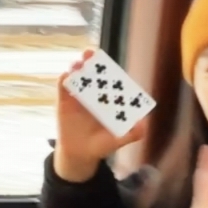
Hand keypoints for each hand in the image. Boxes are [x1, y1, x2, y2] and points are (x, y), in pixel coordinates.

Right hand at [53, 51, 149, 181]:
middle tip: (91, 53)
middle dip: (92, 61)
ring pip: (78, 77)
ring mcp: (78, 96)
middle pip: (93, 73)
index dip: (111, 70)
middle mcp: (94, 94)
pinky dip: (64, 80)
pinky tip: (66, 76)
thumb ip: (133, 133)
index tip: (111, 66)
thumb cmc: (102, 145)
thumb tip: (144, 124)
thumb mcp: (119, 140)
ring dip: (77, 67)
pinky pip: (63, 87)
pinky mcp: (64, 101)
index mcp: (109, 99)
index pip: (110, 81)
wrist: (80, 154)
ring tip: (78, 64)